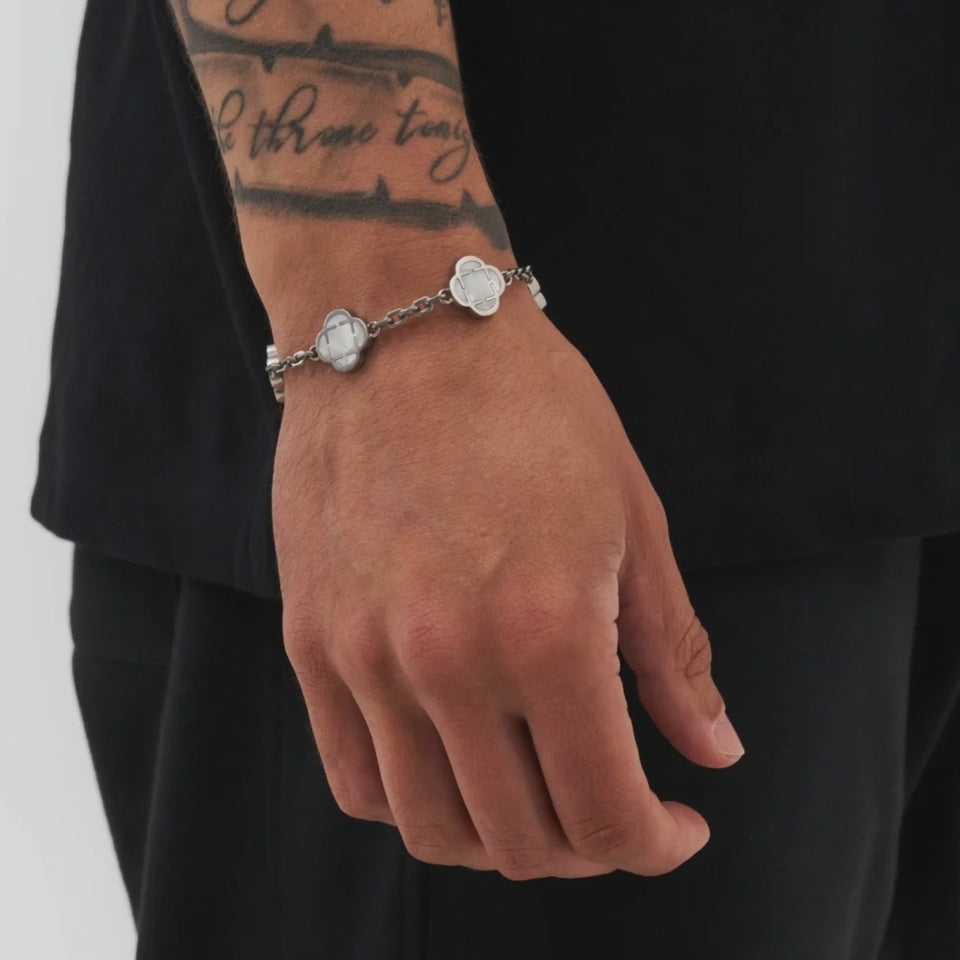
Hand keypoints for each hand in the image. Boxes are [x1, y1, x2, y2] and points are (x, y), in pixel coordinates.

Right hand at [272, 296, 744, 879]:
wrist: (401, 328)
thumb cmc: (530, 405)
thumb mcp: (631, 519)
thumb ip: (671, 653)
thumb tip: (715, 750)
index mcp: (545, 632)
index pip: (606, 814)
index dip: (655, 844)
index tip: (677, 826)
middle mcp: (446, 663)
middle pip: (523, 839)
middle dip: (590, 848)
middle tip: (616, 808)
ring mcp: (364, 657)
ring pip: (434, 827)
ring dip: (503, 840)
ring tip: (537, 797)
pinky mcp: (310, 641)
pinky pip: (356, 779)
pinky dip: (416, 807)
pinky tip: (456, 771)